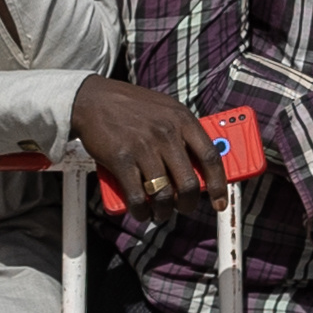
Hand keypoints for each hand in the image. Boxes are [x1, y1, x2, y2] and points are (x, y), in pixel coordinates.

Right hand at [68, 75, 221, 208]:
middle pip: (189, 182)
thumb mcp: (166, 110)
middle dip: (188, 204)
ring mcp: (144, 147)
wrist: (93, 99)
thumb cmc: (133, 106)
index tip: (219, 201)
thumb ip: (184, 134)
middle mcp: (166, 133)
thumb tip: (199, 168)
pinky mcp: (122, 159)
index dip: (218, 184)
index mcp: (183, 119)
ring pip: (164, 194)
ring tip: (160, 213)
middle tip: (184, 209)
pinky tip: (141, 211)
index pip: (211, 157)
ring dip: (163, 211)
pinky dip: (141, 210)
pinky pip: (138, 196)